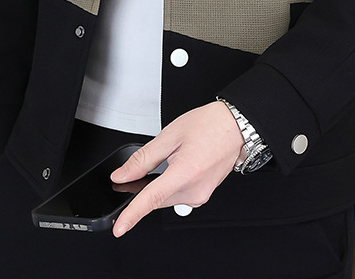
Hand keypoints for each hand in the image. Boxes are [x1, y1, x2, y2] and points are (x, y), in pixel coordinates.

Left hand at [109, 100, 244, 236]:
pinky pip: (179, 196)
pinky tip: (179, 165)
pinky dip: (172, 185)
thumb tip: (122, 175)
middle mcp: (195, 190)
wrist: (235, 126)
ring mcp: (201, 195)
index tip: (119, 228)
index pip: (151, 199)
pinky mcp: (204, 195)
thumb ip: (143, 158)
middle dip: (146, 187)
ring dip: (161, 184)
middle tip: (150, 164)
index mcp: (185, 173)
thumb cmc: (209, 125)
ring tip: (174, 156)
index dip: (132, 215)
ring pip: (167, 198)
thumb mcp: (170, 135)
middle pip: (157, 198)